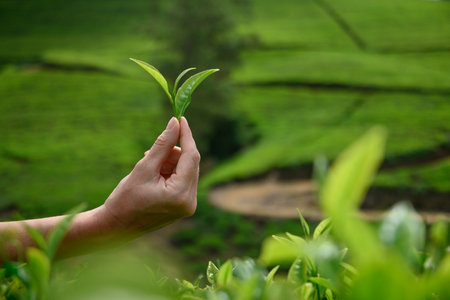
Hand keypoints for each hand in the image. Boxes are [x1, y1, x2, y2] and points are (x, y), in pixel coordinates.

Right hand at [100, 117, 199, 232]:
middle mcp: (190, 202)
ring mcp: (188, 206)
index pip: (191, 157)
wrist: (115, 227)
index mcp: (181, 194)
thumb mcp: (144, 167)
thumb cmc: (125, 199)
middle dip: (174, 152)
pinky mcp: (183, 206)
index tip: (180, 118)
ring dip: (170, 162)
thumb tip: (175, 122)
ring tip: (148, 164)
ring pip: (186, 170)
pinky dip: (170, 172)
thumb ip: (162, 144)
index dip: (186, 135)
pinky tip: (153, 173)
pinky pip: (182, 180)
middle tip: (151, 150)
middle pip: (190, 163)